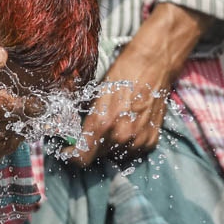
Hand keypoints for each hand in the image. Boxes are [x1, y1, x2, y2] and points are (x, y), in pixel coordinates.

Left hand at [65, 4, 209, 165]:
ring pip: (115, 155)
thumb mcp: (96, 95)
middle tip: (92, 131)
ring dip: (110, 146)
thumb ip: (86, 120)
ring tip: (113, 125)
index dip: (72, 156)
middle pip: (98, 157)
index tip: (69, 151)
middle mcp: (122, 137)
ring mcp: (139, 141)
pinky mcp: (151, 141)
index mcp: (103, 124)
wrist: (155, 64)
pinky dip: (126, 143)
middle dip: (91, 146)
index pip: (82, 158)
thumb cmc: (123, 73)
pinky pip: (132, 151)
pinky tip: (127, 125)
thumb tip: (74, 136)